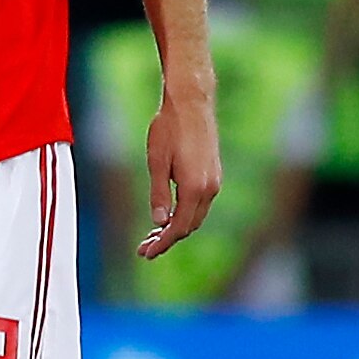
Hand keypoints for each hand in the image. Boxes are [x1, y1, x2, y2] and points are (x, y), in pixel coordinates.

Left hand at [138, 86, 222, 258]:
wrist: (192, 104)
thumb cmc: (169, 129)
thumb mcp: (156, 162)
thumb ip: (158, 194)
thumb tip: (158, 222)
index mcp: (195, 188)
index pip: (179, 227)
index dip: (162, 243)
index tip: (146, 254)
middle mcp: (210, 188)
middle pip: (189, 225)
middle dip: (167, 240)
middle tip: (144, 249)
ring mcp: (214, 181)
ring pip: (196, 215)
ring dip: (176, 227)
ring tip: (152, 235)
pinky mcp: (213, 173)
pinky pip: (199, 203)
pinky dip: (184, 214)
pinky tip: (168, 215)